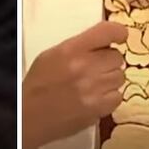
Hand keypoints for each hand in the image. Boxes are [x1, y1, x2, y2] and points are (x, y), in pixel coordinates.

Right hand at [22, 21, 127, 148]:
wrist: (29, 117)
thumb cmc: (38, 84)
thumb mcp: (52, 55)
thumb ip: (79, 46)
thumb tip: (105, 42)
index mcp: (71, 50)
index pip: (107, 32)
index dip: (118, 32)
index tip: (120, 36)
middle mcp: (84, 67)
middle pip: (117, 56)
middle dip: (108, 61)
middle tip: (96, 68)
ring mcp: (93, 89)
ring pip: (120, 76)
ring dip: (110, 79)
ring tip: (94, 84)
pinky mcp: (98, 108)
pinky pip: (118, 96)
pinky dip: (110, 97)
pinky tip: (96, 97)